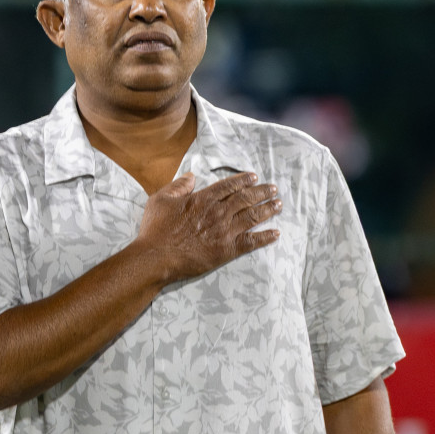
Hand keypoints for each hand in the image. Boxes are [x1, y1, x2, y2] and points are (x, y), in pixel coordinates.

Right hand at [133, 172, 280, 282]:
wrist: (156, 257)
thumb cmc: (156, 229)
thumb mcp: (160, 200)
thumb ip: (178, 186)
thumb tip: (191, 176)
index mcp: (203, 199)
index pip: (229, 185)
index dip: (244, 180)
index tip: (254, 177)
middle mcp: (218, 212)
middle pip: (246, 198)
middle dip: (262, 192)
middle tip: (273, 189)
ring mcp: (225, 231)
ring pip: (253, 217)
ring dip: (268, 209)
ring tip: (278, 205)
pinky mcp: (227, 250)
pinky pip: (252, 242)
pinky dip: (266, 237)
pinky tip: (276, 233)